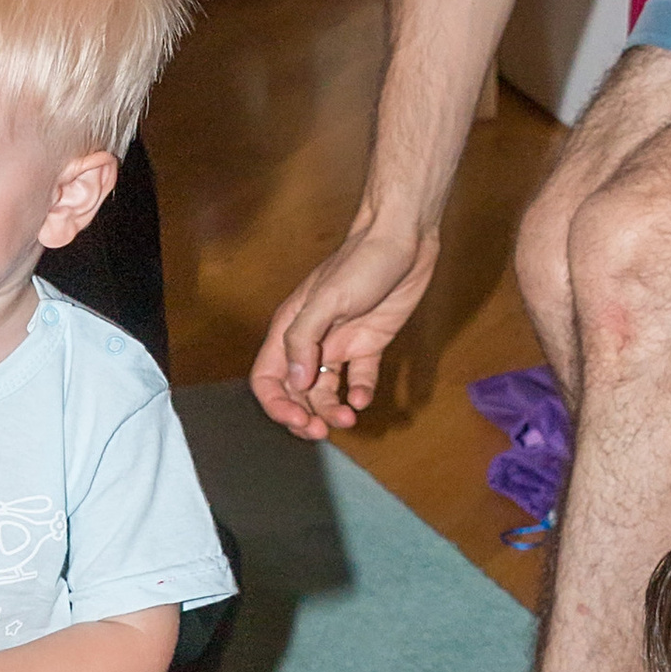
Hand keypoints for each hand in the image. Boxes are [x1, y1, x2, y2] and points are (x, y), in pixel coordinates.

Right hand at [250, 225, 439, 438]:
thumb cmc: (360, 263)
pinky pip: (358, 379)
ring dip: (331, 411)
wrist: (402, 241)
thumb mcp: (326, 300)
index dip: (276, 403)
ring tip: (348, 419)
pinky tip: (362, 399)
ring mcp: (339, 345)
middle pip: (295, 392)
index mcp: (290, 330)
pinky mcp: (368, 345)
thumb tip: (295, 382)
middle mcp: (311, 342)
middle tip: (320, 431)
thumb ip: (304, 341)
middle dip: (304, 415)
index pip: (268, 377)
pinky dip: (358, 394)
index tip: (297, 418)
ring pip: (325, 391)